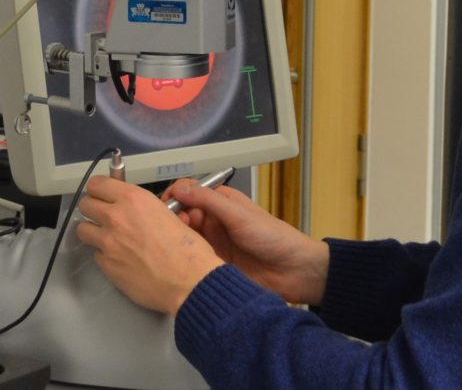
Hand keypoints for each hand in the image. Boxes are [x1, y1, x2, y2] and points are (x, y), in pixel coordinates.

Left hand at [74, 176, 223, 314]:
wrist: (189, 282)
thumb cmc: (188, 249)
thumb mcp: (166, 213)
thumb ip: (141, 208)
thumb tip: (132, 210)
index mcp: (133, 199)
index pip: (97, 184)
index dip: (99, 189)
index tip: (102, 194)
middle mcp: (116, 217)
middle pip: (85, 204)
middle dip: (93, 209)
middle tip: (104, 216)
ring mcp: (108, 242)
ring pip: (82, 230)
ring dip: (93, 232)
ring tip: (108, 238)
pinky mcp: (106, 265)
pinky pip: (96, 255)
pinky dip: (105, 256)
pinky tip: (120, 259)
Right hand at [160, 179, 329, 305]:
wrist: (295, 272)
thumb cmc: (275, 238)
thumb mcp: (239, 215)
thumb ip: (209, 201)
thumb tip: (181, 189)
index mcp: (222, 202)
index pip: (190, 192)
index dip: (176, 196)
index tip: (166, 205)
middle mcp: (215, 221)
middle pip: (183, 214)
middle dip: (173, 218)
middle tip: (171, 227)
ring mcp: (213, 243)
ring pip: (185, 236)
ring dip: (176, 237)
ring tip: (173, 242)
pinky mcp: (213, 264)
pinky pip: (192, 258)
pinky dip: (183, 257)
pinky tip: (177, 259)